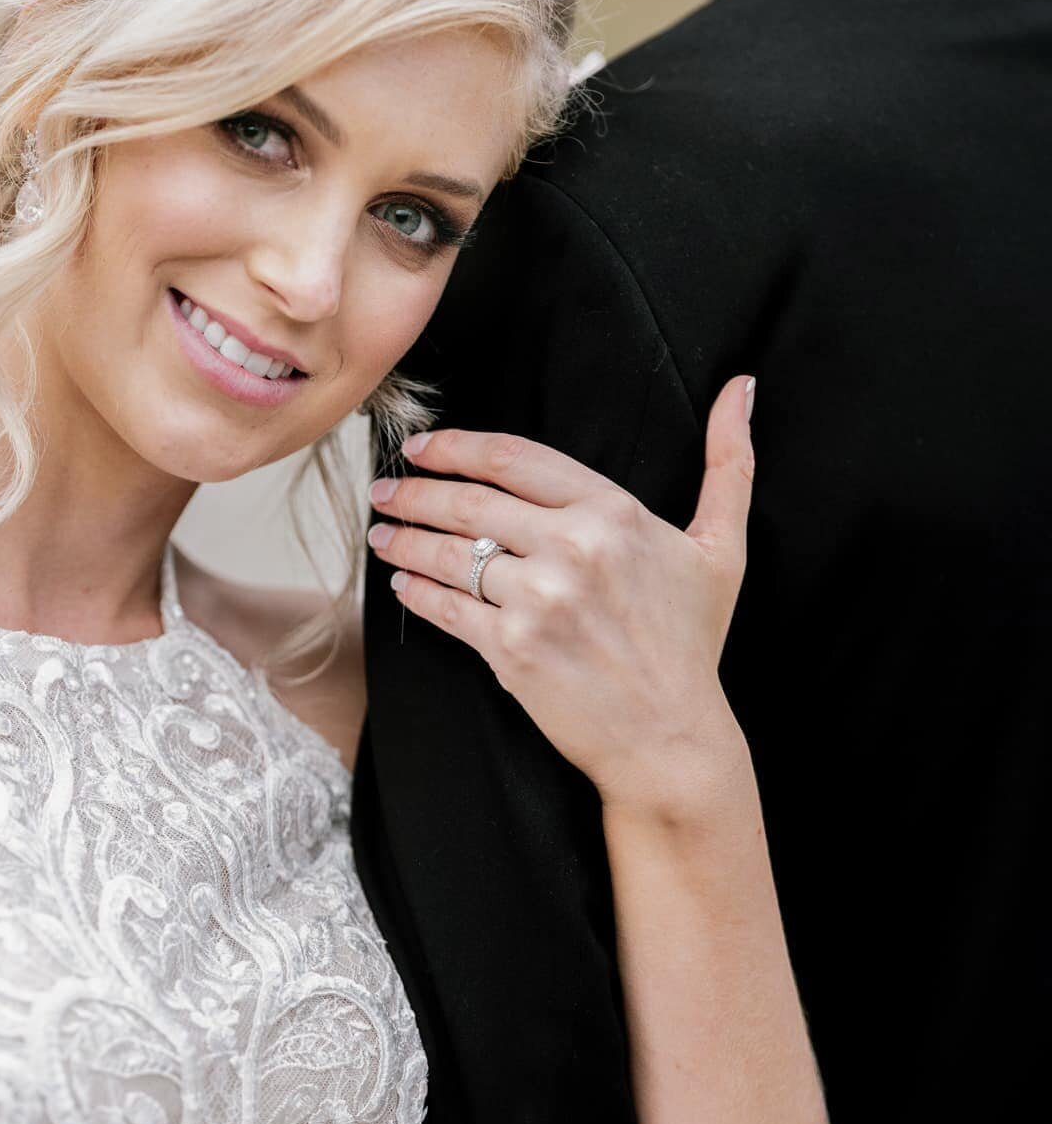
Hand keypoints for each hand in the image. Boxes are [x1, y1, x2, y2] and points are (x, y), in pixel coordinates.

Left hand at [368, 376, 756, 810]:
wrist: (670, 736)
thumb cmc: (691, 641)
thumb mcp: (722, 545)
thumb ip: (728, 462)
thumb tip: (741, 387)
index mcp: (612, 513)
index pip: (514, 459)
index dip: (457, 447)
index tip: (423, 448)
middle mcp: (571, 549)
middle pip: (469, 503)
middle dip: (416, 492)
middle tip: (386, 490)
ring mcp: (537, 601)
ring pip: (450, 555)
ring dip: (405, 539)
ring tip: (382, 533)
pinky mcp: (509, 650)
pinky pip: (446, 609)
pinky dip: (415, 592)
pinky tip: (401, 581)